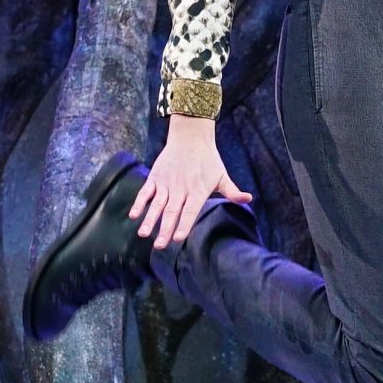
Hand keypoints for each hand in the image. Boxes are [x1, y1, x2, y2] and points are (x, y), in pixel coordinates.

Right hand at [131, 115, 251, 251]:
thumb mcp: (222, 175)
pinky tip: (134, 216)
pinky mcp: (156, 177)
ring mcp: (166, 183)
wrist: (190, 136)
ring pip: (157, 204)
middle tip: (159, 246)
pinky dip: (139, 203)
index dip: (184, 225)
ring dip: (150, 219)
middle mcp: (181, 188)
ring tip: (143, 234)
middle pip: (172, 212)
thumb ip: (232, 191)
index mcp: (197, 190)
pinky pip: (146, 192)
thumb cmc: (208, 159)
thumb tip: (248, 199)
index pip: (190, 211)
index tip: (178, 239)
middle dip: (165, 229)